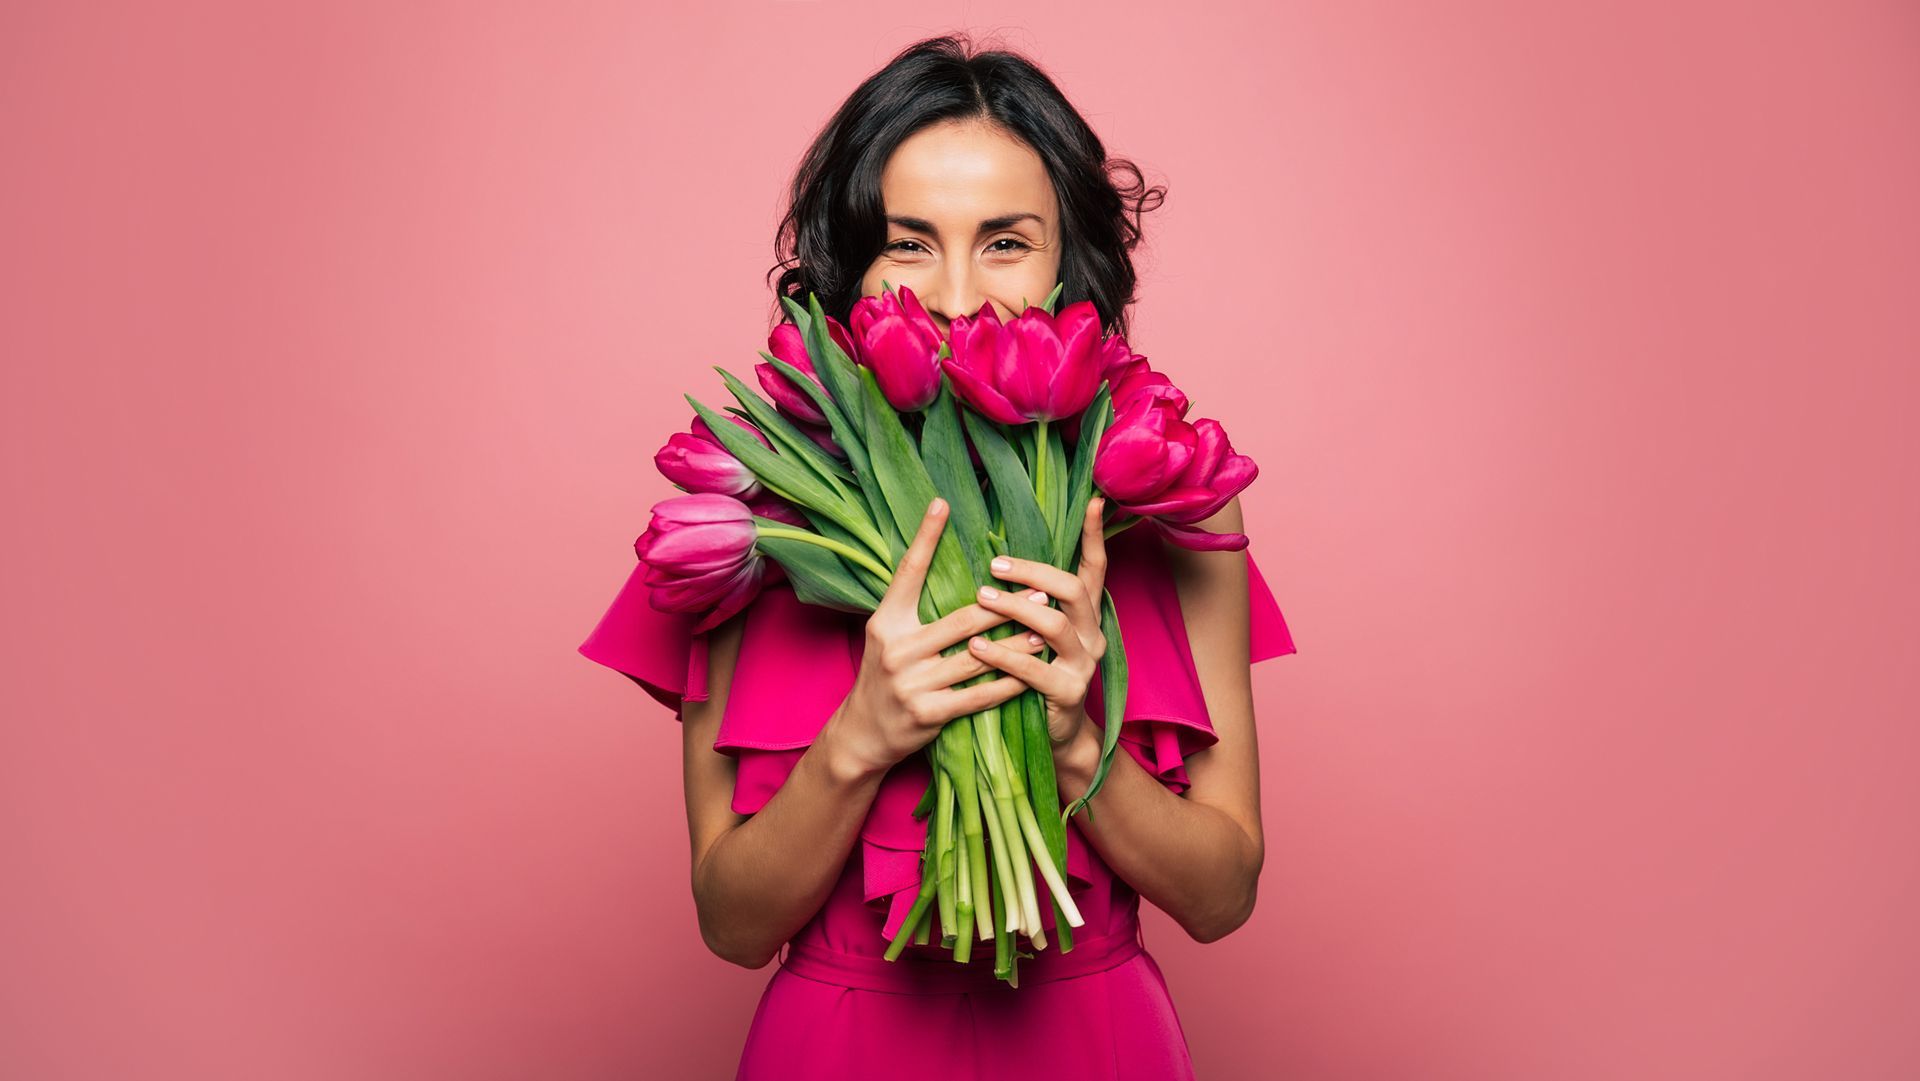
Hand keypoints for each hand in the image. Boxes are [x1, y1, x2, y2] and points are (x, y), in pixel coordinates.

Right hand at [822, 497, 1046, 778]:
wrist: (864, 733)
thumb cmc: (886, 674)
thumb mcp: (888, 634)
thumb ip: (914, 606)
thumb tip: (953, 565)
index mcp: (886, 621)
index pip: (908, 572)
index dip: (925, 537)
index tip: (943, 503)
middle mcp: (897, 649)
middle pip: (962, 620)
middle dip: (1005, 605)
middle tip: (1041, 590)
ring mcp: (912, 683)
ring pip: (978, 658)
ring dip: (1017, 644)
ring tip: (1045, 631)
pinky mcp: (928, 713)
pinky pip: (978, 695)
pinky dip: (1008, 684)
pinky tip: (1031, 675)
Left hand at [964, 497, 1110, 746]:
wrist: (1054, 738)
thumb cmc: (1035, 675)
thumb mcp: (1037, 634)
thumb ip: (1030, 600)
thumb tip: (997, 555)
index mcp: (1086, 615)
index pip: (1095, 568)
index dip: (1094, 535)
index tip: (1092, 500)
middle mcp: (1092, 635)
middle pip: (1072, 589)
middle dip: (1032, 572)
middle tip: (993, 564)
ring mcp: (1084, 665)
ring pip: (1055, 624)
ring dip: (1014, 608)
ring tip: (980, 598)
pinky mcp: (1068, 694)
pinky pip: (1035, 669)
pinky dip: (1003, 657)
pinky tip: (976, 648)